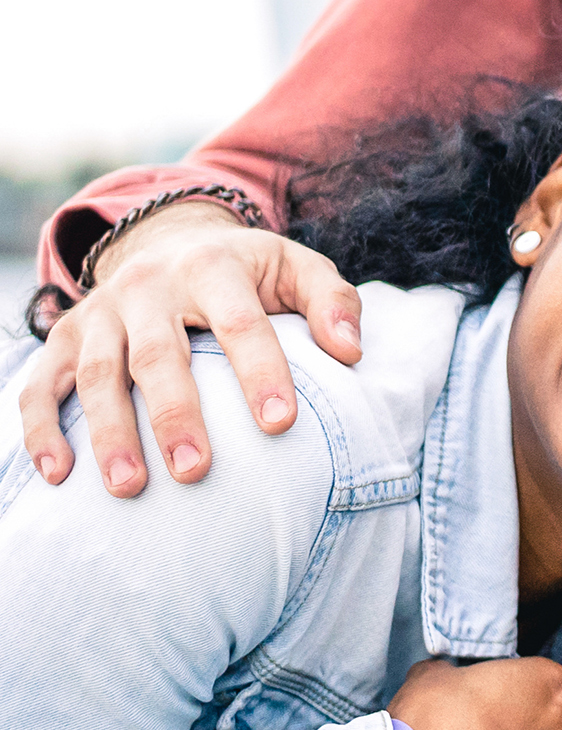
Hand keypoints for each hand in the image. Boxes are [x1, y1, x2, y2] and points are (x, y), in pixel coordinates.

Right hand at [19, 202, 362, 494]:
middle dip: (174, 415)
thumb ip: (332, 302)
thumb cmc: (248, 272)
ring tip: (130, 488)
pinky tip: (58, 475)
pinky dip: (42, 428)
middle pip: (157, 355)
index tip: (280, 425)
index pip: (240, 322)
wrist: (171, 241)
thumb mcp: (295, 268)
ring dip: (108, 433)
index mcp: (212, 265)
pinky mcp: (64, 337)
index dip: (260, 371)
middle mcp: (147, 285)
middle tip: (197, 472)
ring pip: (97, 374)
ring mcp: (100, 311)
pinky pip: (42, 383)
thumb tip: (352, 351)